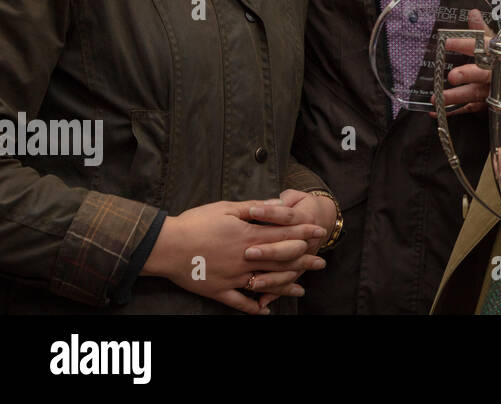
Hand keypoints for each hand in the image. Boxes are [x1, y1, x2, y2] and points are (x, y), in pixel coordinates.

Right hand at [142, 199, 327, 314]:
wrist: (166, 246)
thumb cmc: (195, 222)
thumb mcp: (226, 208)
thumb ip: (255, 208)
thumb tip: (278, 204)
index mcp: (248, 236)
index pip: (283, 235)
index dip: (303, 234)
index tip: (319, 233)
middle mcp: (245, 259)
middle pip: (281, 261)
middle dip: (303, 262)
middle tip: (320, 263)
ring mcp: (233, 277)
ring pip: (266, 283)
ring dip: (286, 286)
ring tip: (301, 289)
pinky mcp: (218, 290)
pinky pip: (240, 303)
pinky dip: (253, 308)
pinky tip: (265, 310)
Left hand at [435, 9, 491, 116]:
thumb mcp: (496, 44)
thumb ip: (483, 30)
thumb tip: (473, 12)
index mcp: (498, 54)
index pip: (482, 46)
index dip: (465, 44)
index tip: (446, 42)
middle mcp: (497, 72)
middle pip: (484, 73)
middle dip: (468, 74)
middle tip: (452, 76)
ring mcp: (493, 90)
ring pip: (475, 93)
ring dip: (456, 97)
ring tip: (438, 98)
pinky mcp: (488, 105)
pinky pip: (470, 109)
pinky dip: (453, 111)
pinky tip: (436, 111)